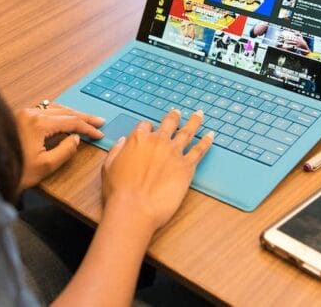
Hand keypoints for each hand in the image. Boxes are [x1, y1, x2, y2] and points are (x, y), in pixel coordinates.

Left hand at [15, 103, 104, 192]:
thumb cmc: (15, 171)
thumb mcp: (45, 166)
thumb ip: (65, 151)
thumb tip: (75, 138)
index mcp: (38, 123)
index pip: (70, 121)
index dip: (87, 128)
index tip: (99, 133)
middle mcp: (30, 113)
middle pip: (64, 111)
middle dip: (82, 117)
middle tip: (98, 121)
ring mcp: (23, 114)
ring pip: (53, 108)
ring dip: (70, 114)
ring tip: (84, 119)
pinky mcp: (18, 117)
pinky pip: (43, 110)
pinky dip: (57, 113)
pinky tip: (62, 117)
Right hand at [101, 110, 213, 231]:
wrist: (135, 208)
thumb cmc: (119, 191)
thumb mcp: (108, 166)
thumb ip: (117, 151)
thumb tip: (124, 141)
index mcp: (138, 139)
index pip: (145, 126)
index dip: (147, 129)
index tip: (149, 131)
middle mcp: (158, 141)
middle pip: (169, 123)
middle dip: (173, 116)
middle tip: (177, 112)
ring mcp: (174, 153)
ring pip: (187, 132)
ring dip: (194, 122)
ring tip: (200, 114)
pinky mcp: (186, 167)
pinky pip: (199, 150)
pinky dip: (206, 142)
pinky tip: (211, 136)